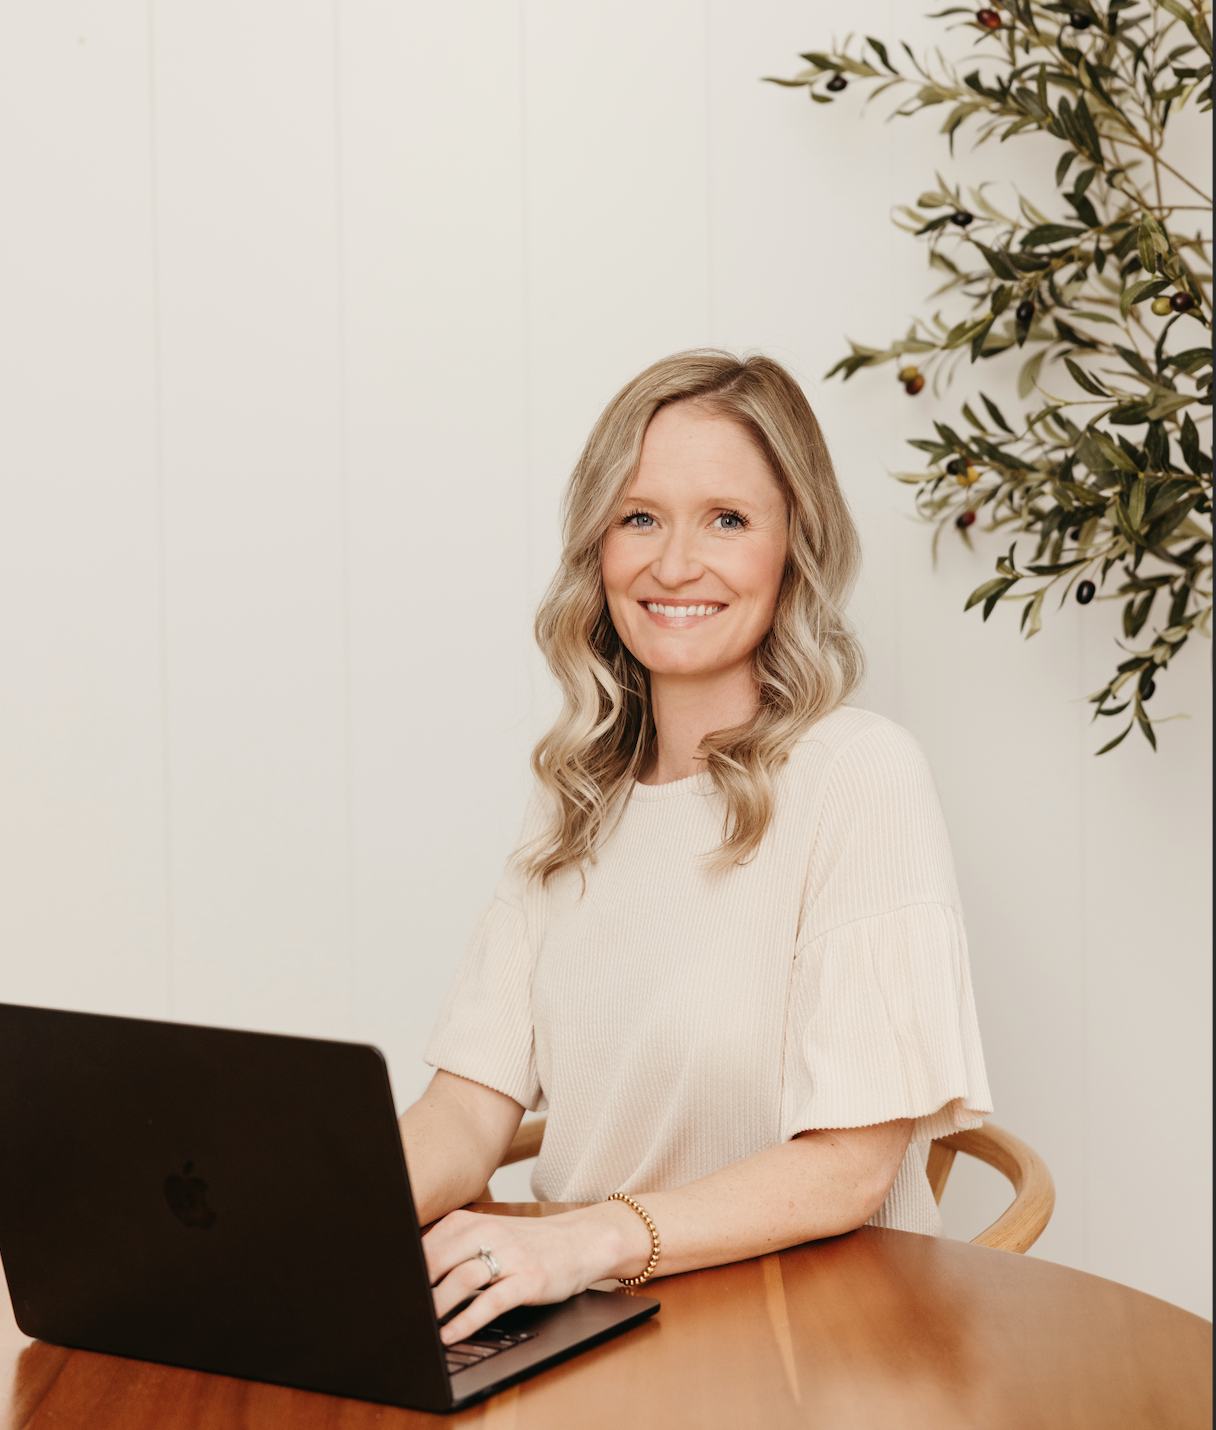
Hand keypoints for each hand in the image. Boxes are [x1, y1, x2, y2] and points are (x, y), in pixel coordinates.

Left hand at [422, 1204, 651, 1345]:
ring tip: (420, 1327)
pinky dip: (467, 1320)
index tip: (390, 1290)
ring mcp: (510, 1255)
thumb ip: (454, 1248)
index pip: (426, 1245)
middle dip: (416, 1290)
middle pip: (438, 1261)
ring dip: (436, 1306)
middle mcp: (489, 1233)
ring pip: (461, 1279)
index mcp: (471, 1222)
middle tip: (400, 1313)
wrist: (581, 1240)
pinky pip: (491, 1301)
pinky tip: (452, 1334)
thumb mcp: (489, 1236)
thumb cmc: (530, 1243)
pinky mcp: (528, 1278)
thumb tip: (413, 1274)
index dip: (406, 1270)